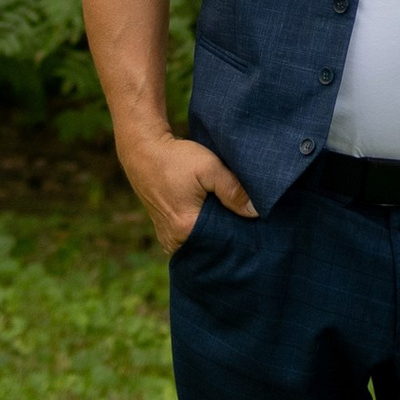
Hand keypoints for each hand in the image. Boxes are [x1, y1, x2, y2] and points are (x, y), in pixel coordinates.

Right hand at [118, 130, 256, 253]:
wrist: (143, 152)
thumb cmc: (176, 159)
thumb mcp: (209, 168)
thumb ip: (233, 190)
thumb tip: (256, 212)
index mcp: (186, 228)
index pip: (223, 244)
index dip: (240, 235)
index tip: (255, 226)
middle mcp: (174, 240)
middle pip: (212, 247)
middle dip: (229, 236)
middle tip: (247, 221)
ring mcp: (168, 238)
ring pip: (201, 244)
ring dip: (215, 234)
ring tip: (230, 218)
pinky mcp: (165, 232)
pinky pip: (190, 240)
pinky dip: (203, 232)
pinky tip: (214, 218)